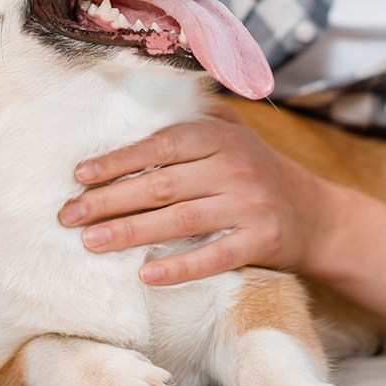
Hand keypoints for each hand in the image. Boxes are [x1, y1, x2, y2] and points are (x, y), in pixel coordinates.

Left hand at [58, 102, 332, 285]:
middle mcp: (235, 166)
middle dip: (109, 200)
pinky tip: (146, 275)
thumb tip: (131, 111)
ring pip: (180, 220)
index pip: (161, 145)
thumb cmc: (257, 171)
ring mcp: (249, 205)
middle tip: (69, 215)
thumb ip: (191, 120)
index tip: (80, 176)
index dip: (119, 160)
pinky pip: (214, 256)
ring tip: (90, 242)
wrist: (317, 214)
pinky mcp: (261, 241)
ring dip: (130, 232)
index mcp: (221, 136)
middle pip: (162, 185)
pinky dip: (180, 267)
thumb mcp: (233, 133)